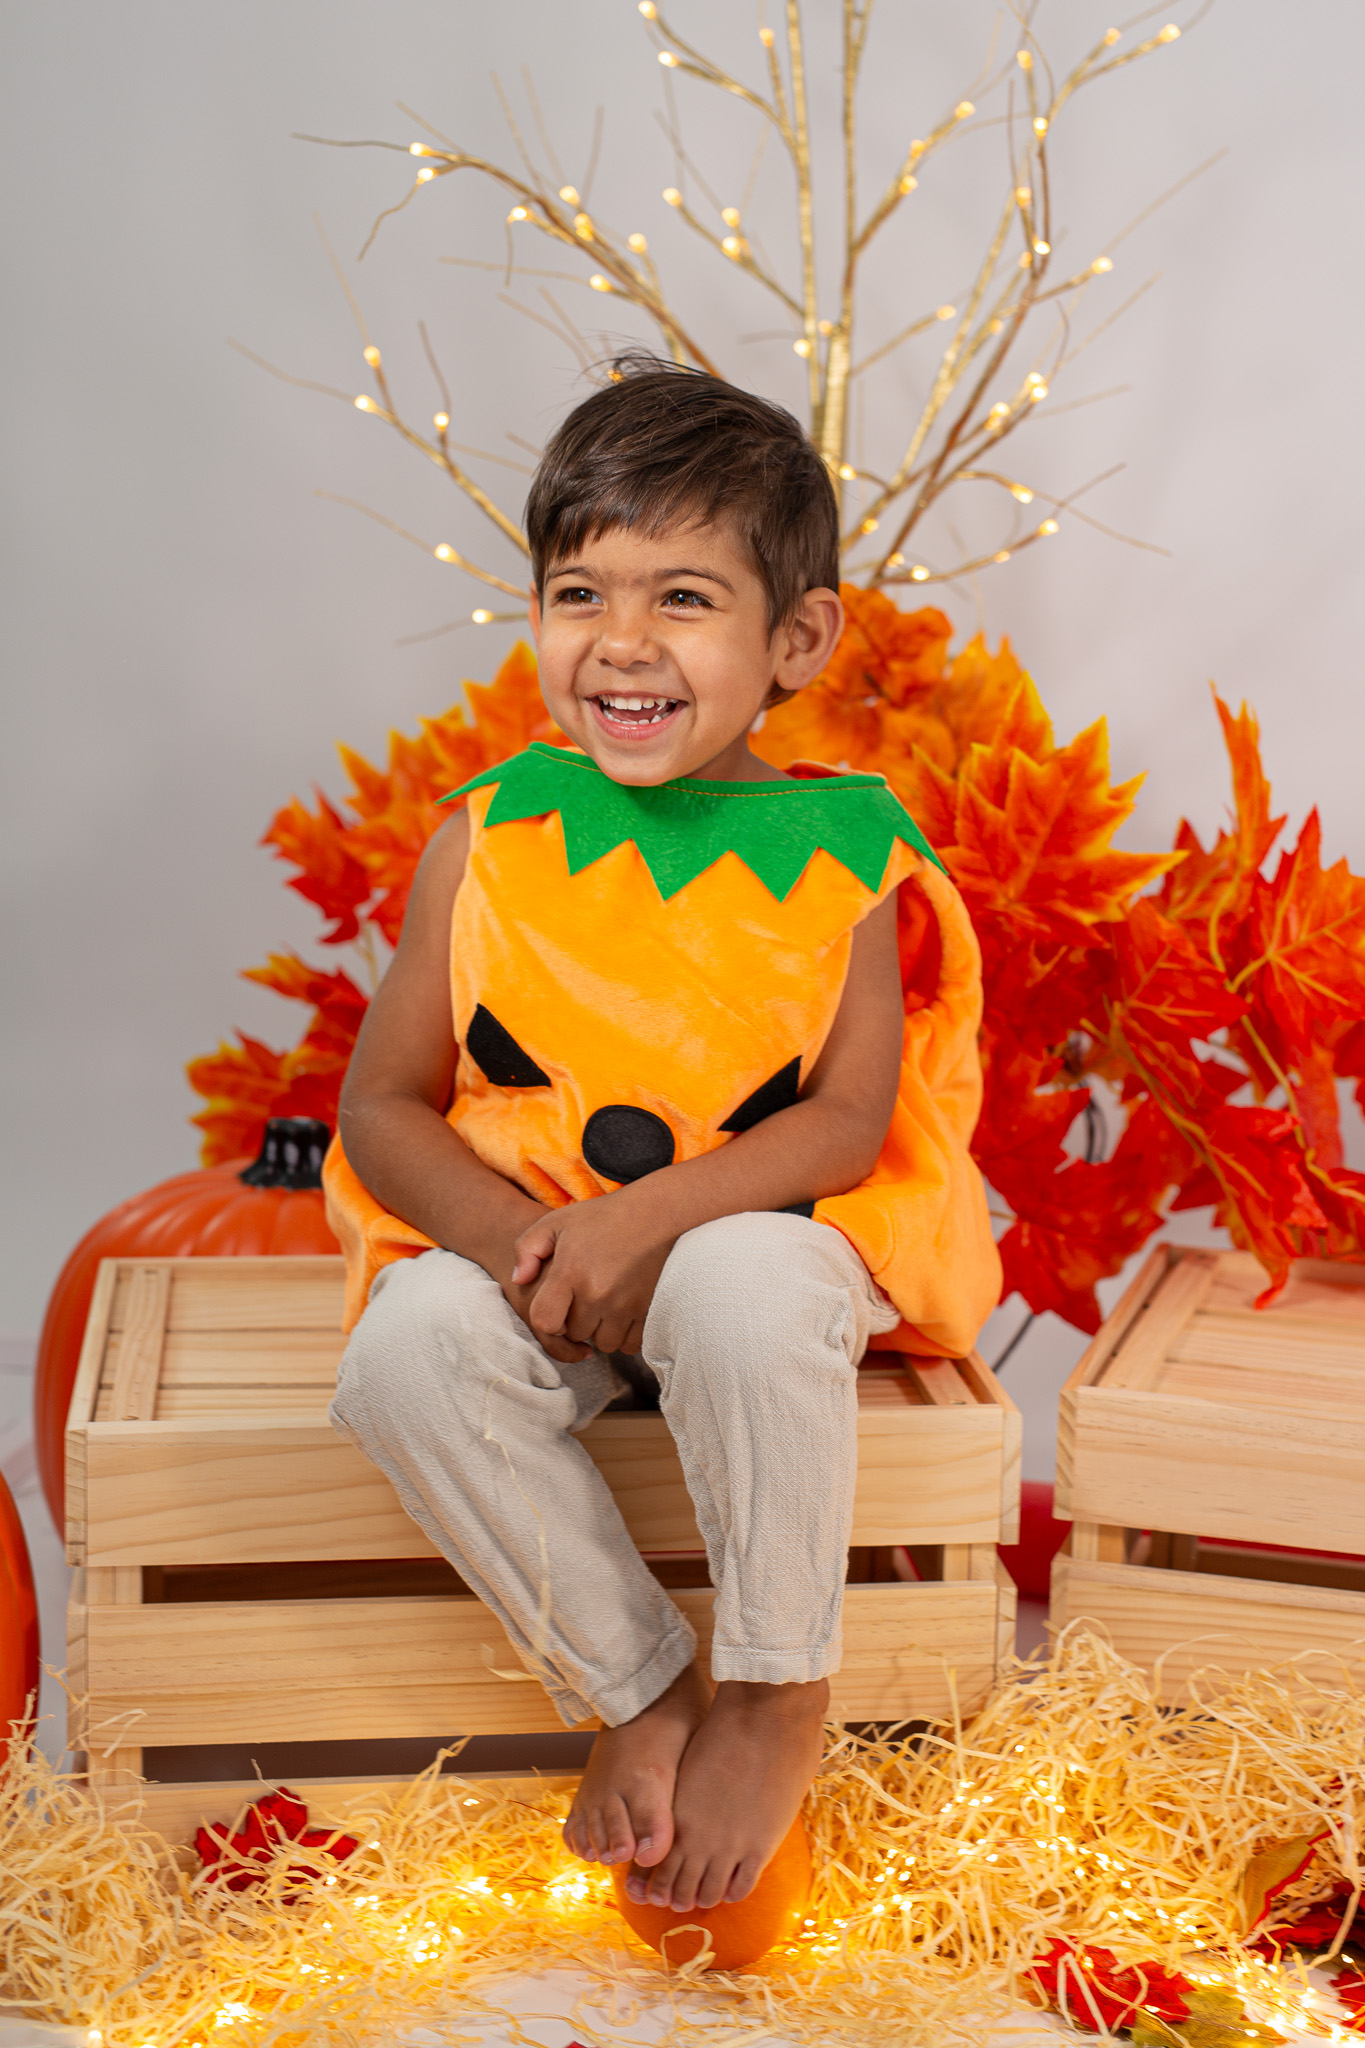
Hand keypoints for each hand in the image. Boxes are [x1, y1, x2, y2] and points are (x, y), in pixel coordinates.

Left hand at [511, 1189, 675, 1356]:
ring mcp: (625, 1304)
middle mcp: (597, 1293)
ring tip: (605, 1306)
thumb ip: (527, 1249)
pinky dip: (626, 1335)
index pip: (545, 1322)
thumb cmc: (602, 1217)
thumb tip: (519, 1281)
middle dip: (577, 1321)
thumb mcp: (556, 1222)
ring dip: (602, 1331)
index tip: (557, 1306)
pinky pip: (631, 1344)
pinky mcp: (649, 1310)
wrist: (655, 1213)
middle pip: (576, 1334)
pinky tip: (623, 1313)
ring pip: (604, 1343)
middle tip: (586, 1298)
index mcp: (570, 1272)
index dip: (548, 1319)